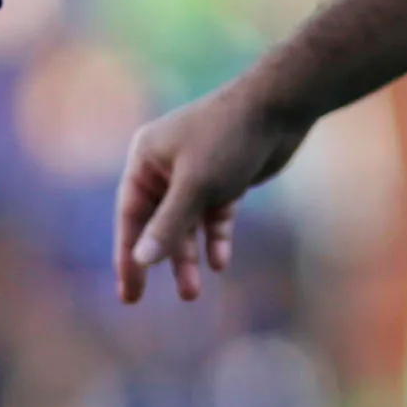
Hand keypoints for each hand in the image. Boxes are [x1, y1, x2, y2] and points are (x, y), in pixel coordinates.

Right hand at [115, 79, 309, 302]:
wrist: (279, 107)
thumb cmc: (228, 139)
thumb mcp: (196, 186)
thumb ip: (168, 226)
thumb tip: (141, 260)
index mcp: (147, 158)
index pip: (130, 215)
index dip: (127, 255)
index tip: (128, 292)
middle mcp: (167, 166)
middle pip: (156, 222)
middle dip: (156, 260)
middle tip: (140, 299)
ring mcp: (197, 172)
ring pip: (187, 223)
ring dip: (188, 256)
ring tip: (190, 293)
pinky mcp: (226, 179)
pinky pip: (214, 216)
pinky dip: (215, 238)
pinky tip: (219, 261)